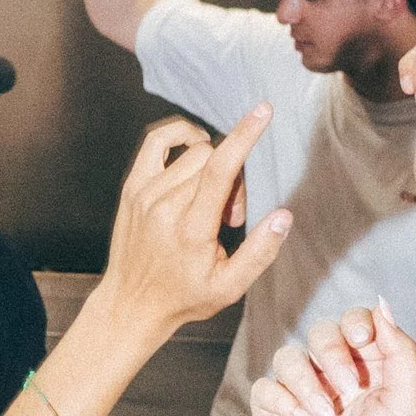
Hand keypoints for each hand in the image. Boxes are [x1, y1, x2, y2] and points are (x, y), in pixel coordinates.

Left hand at [100, 112, 290, 344]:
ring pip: (193, 153)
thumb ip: (259, 252)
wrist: (131, 304)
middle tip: (230, 216)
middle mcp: (164, 206)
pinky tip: (193, 153)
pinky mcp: (132, 187)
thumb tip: (283, 216)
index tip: (263, 111)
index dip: (244, 136)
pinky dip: (180, 137)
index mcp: (191, 229)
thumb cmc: (183, 297)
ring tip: (208, 205)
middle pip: (213, 161)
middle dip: (234, 180)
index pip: (221, 169)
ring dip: (211, 170)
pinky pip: (157, 141)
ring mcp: (144, 193)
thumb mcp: (229, 287)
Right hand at [248, 304, 415, 415]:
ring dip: (307, 384)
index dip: (357, 323)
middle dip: (333, 355)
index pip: (356, 321)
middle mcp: (333, 374)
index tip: (363, 341)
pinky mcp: (273, 413)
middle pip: (321, 331)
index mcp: (369, 368)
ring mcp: (301, 392)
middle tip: (349, 392)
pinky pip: (265, 386)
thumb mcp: (406, 402)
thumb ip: (400, 349)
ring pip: (288, 355)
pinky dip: (284, 404)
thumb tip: (382, 302)